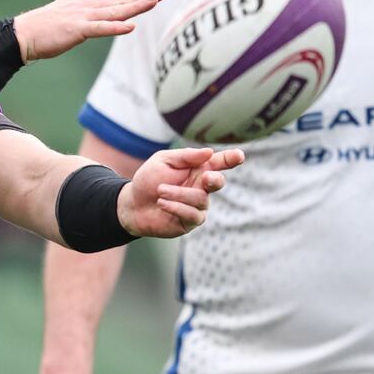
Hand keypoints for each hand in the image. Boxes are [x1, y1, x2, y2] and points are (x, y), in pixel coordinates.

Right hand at [13, 0, 165, 63]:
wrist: (22, 35)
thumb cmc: (41, 24)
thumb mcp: (59, 5)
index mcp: (83, 1)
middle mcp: (87, 6)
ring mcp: (83, 18)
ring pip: (115, 12)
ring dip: (136, 6)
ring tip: (155, 0)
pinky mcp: (77, 31)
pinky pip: (101, 29)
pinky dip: (116, 28)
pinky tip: (130, 27)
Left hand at [117, 147, 244, 237]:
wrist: (133, 204)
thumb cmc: (149, 180)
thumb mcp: (163, 161)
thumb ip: (185, 156)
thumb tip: (209, 152)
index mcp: (197, 169)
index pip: (218, 162)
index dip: (230, 159)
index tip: (240, 155)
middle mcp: (201, 187)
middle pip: (218, 182)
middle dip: (215, 179)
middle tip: (206, 177)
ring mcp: (197, 205)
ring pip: (200, 199)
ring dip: (179, 194)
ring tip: (160, 191)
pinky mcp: (190, 221)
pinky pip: (193, 215)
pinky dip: (176, 207)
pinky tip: (162, 203)